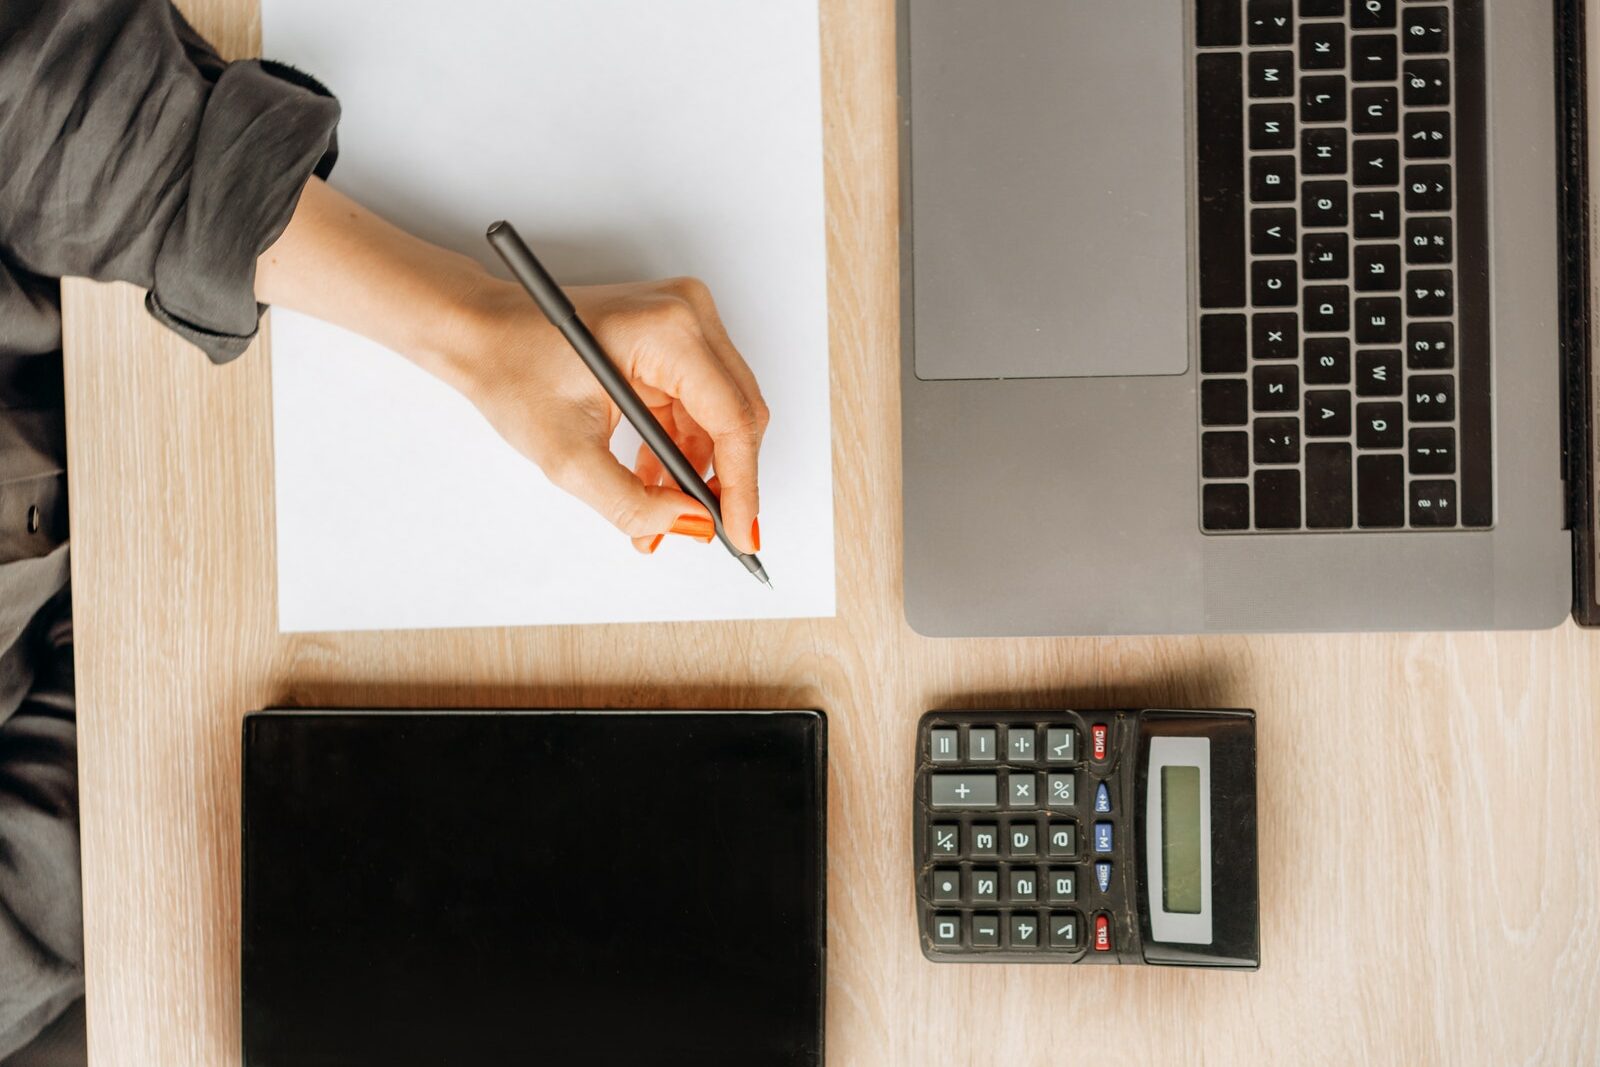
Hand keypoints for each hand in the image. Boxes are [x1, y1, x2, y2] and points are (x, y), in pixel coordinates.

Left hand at [255, 180, 767, 554]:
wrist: (478, 333)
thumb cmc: (510, 369)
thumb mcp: (566, 455)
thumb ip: (632, 502)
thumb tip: (688, 525)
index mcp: (669, 331)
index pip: (732, 419)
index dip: (741, 486)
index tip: (742, 535)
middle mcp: (688, 315)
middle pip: (738, 416)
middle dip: (723, 482)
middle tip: (705, 533)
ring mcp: (684, 323)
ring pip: (720, 416)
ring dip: (697, 472)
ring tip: (661, 517)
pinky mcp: (673, 340)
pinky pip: (697, 406)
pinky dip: (680, 450)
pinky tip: (653, 484)